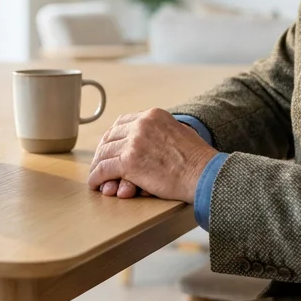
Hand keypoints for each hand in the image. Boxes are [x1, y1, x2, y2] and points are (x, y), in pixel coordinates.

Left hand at [87, 108, 217, 202]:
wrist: (204, 173)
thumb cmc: (197, 160)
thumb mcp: (180, 132)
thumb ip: (162, 132)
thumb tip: (151, 141)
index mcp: (153, 115)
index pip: (122, 123)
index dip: (113, 138)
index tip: (110, 148)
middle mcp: (141, 124)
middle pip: (110, 137)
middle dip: (102, 152)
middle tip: (99, 164)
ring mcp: (134, 142)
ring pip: (104, 153)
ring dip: (98, 166)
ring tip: (96, 177)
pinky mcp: (128, 162)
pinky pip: (104, 169)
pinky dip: (97, 178)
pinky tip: (96, 184)